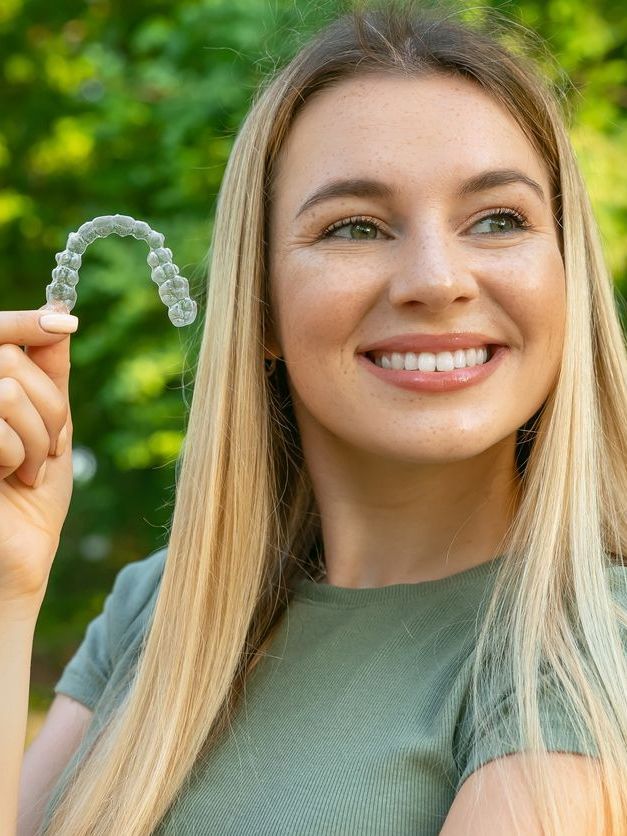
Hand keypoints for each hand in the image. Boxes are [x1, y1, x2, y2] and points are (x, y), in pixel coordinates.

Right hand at [0, 308, 76, 614]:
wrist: (20, 557)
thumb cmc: (32, 494)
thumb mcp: (51, 423)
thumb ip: (49, 372)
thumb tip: (58, 311)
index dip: (25, 323)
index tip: (67, 321)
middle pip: (8, 360)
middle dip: (49, 406)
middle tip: (50, 446)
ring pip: (5, 390)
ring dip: (38, 434)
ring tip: (29, 468)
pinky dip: (20, 455)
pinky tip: (10, 480)